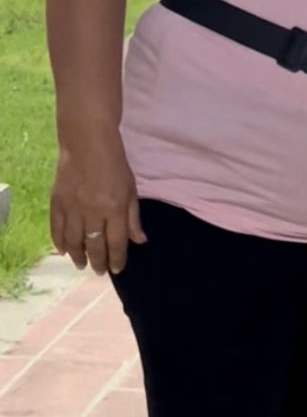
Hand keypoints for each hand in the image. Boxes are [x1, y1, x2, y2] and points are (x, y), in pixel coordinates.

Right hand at [49, 137, 145, 275]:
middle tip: (100, 272)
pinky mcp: (57, 203)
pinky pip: (56, 229)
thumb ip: (133, 217)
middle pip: (95, 245)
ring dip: (78, 256)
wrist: (87, 144)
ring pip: (74, 241)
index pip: (116, 242)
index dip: (117, 258)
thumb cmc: (115, 165)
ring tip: (82, 265)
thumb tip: (140, 240)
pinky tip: (64, 251)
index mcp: (114, 208)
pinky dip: (59, 242)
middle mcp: (93, 212)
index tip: (117, 270)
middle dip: (98, 262)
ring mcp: (72, 208)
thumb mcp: (131, 189)